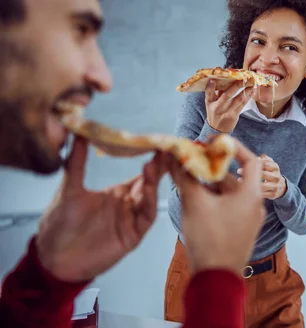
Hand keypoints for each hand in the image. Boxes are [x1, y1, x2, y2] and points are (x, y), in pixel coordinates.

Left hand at [36, 136, 166, 282]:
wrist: (53, 258)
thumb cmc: (59, 225)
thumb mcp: (68, 190)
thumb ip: (76, 163)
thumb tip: (78, 133)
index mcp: (117, 193)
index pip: (140, 174)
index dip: (151, 159)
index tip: (159, 142)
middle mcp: (128, 205)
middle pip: (150, 183)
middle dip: (160, 167)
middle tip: (167, 148)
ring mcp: (131, 220)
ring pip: (150, 197)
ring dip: (154, 182)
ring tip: (154, 164)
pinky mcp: (132, 235)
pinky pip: (146, 217)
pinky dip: (150, 202)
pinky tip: (149, 189)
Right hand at [170, 138, 265, 274]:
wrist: (216, 281)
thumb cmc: (210, 241)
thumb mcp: (195, 204)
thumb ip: (185, 177)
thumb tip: (174, 156)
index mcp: (251, 194)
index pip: (251, 160)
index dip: (233, 147)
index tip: (214, 143)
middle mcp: (255, 205)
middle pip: (235, 176)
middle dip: (213, 168)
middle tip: (192, 161)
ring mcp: (249, 219)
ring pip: (229, 192)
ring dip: (210, 184)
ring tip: (187, 180)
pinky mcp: (240, 230)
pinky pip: (228, 206)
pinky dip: (213, 199)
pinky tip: (194, 199)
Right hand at [205, 79, 255, 132]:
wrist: (217, 129)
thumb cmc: (214, 112)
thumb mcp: (210, 103)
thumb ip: (215, 92)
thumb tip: (221, 79)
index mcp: (210, 103)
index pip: (209, 93)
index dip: (211, 86)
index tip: (213, 79)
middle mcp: (218, 107)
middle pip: (227, 95)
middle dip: (236, 86)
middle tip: (244, 78)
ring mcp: (228, 111)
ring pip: (238, 99)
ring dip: (247, 90)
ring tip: (253, 83)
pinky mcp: (235, 115)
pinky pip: (243, 104)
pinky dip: (249, 96)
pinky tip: (253, 90)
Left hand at [237, 154, 286, 199]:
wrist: (279, 186)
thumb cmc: (268, 172)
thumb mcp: (268, 163)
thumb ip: (261, 159)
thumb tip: (253, 157)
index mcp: (275, 167)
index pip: (266, 164)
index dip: (254, 163)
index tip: (244, 163)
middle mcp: (277, 176)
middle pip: (264, 174)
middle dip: (251, 172)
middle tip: (238, 171)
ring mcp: (276, 186)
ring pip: (263, 185)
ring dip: (251, 183)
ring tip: (239, 180)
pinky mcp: (273, 194)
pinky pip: (262, 194)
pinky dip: (253, 191)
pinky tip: (244, 188)